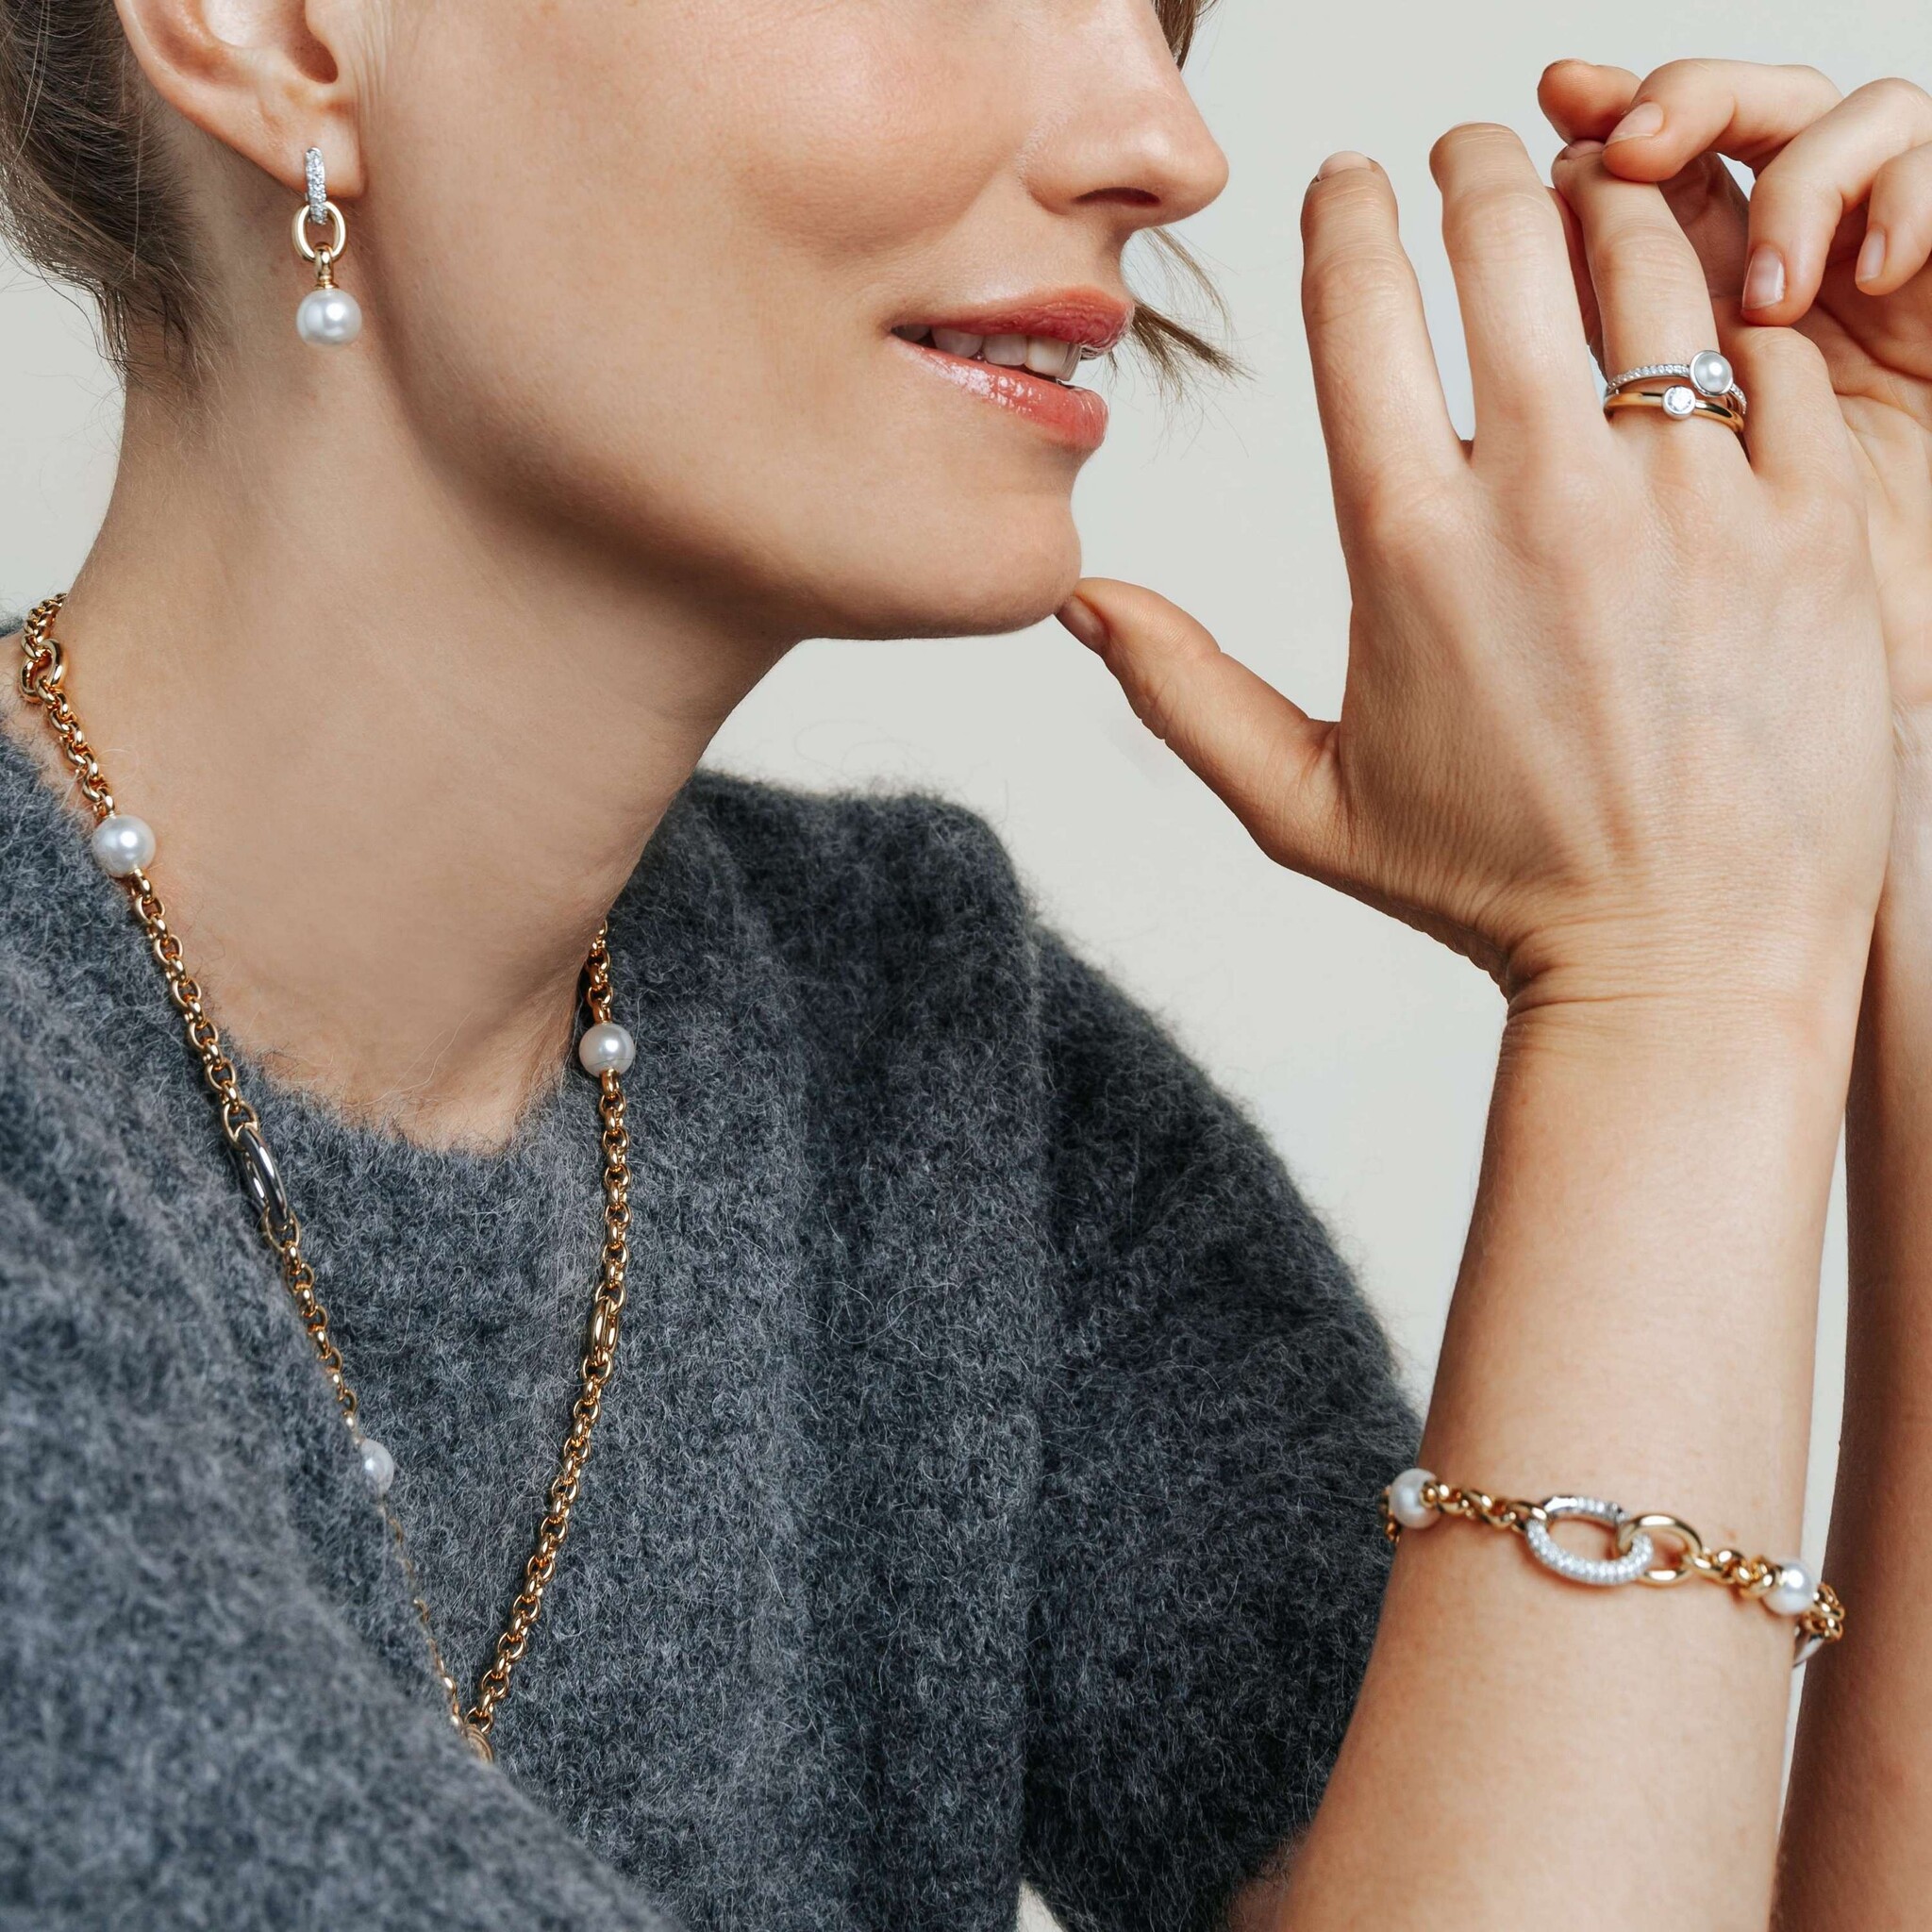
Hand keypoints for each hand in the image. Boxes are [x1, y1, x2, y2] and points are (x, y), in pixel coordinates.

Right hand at [1059, 131, 1892, 1019]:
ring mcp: (1692, 498)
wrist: (1687, 962)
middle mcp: (1546, 497)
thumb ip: (1183, 692)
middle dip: (1471, 159)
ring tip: (1587, 207)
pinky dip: (1732, 312)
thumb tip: (1080, 599)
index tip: (1350, 178)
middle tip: (1468, 149)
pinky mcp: (1813, 517)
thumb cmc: (1489, 888)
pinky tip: (1703, 330)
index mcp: (1408, 546)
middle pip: (1502, 232)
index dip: (1347, 207)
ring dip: (1604, 205)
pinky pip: (1773, 347)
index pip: (1361, 301)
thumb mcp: (1304, 807)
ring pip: (1648, 255)